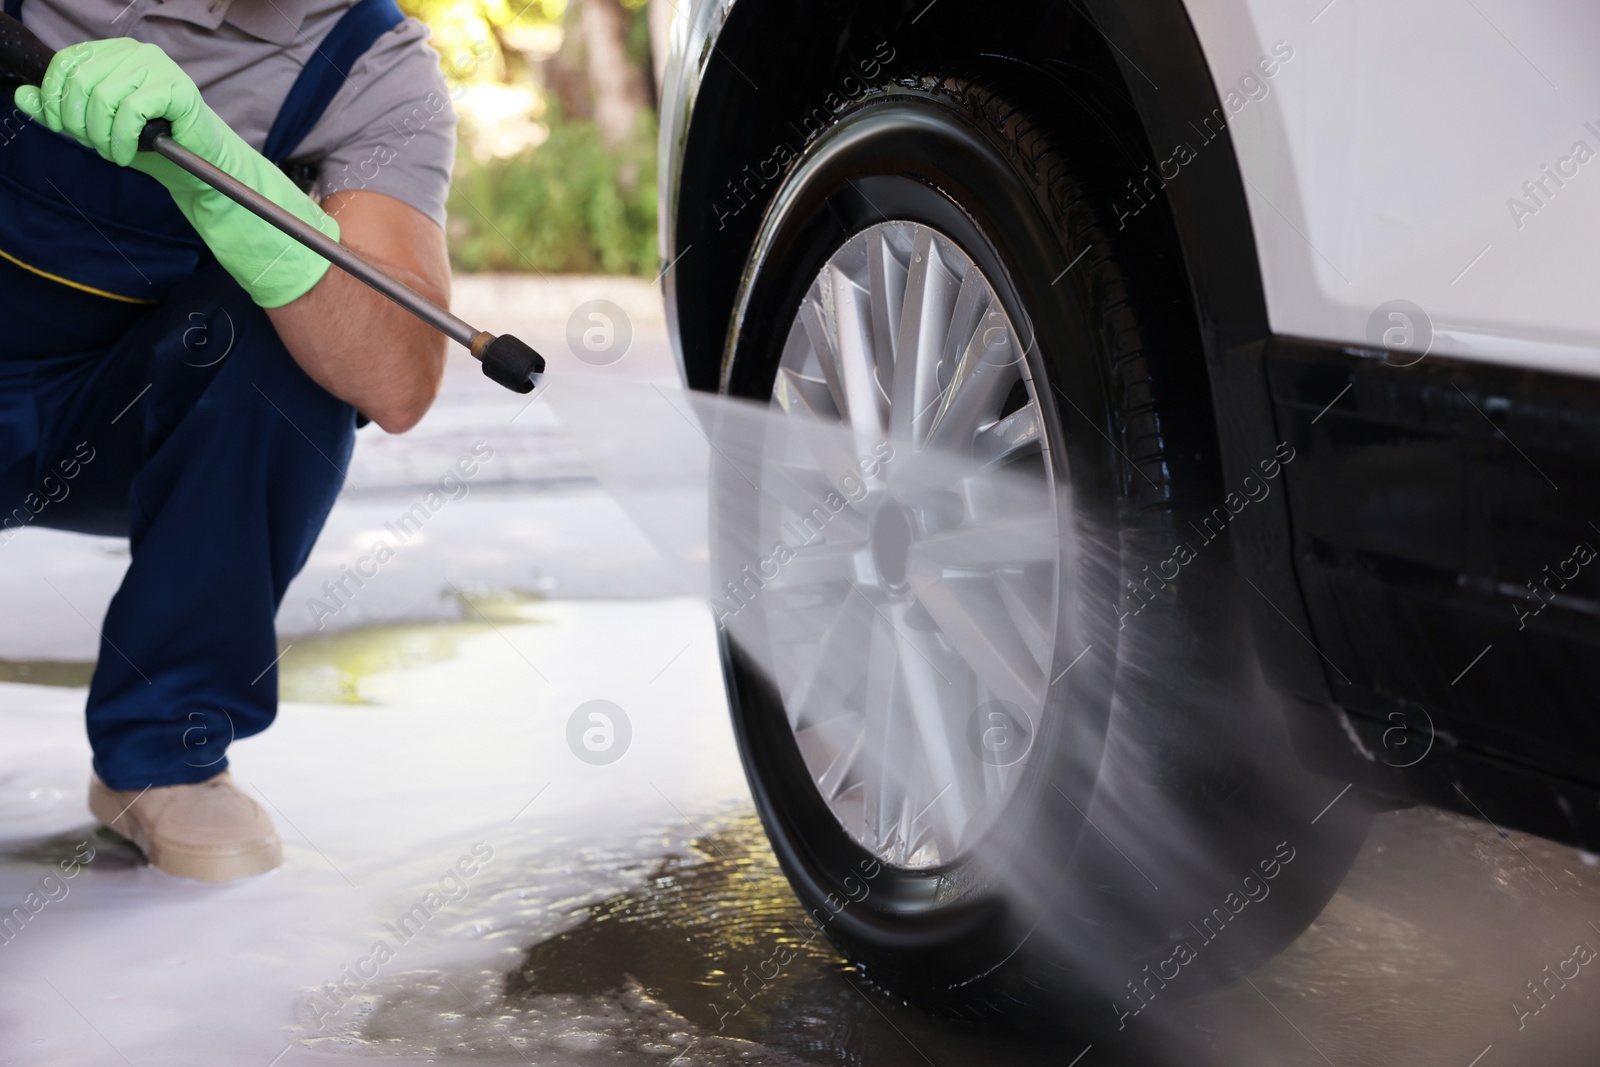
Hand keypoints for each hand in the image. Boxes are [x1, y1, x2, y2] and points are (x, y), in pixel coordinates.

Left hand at [14, 38, 338, 308]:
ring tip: (116, 153)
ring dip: (103, 136)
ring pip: (103, 96)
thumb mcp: (96, 128)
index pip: (65, 64)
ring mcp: (159, 67)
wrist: (200, 169)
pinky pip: (131, 111)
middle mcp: (136, 52)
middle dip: (80, 123)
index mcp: (114, 53)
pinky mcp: (177, 88)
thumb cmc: (152, 146)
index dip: (56, 99)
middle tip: (97, 147)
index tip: (69, 130)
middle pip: (80, 80)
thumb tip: (22, 96)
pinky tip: (132, 154)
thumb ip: (58, 112)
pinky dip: (124, 140)